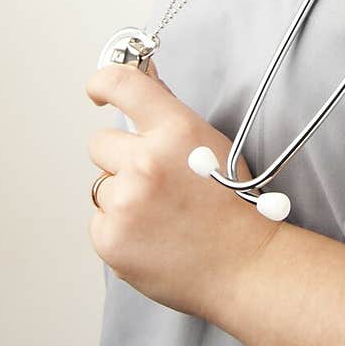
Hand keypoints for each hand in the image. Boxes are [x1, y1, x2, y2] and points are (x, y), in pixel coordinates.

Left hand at [84, 58, 271, 320]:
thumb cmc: (236, 207)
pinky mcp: (110, 238)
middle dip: (121, 158)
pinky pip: (99, 221)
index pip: (122, 85)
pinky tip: (152, 236)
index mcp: (176, 132)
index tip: (97, 91)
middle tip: (154, 181)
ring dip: (123, 197)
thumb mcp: (211, 146)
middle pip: (100, 143)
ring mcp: (125, 202)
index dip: (103, 82)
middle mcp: (146, 162)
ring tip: (161, 216)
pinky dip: (120, 229)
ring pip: (102, 186)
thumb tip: (144, 79)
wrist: (247, 266)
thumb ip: (170, 116)